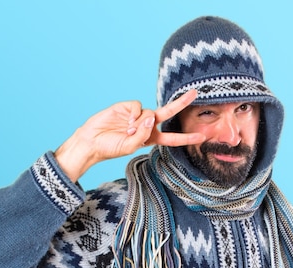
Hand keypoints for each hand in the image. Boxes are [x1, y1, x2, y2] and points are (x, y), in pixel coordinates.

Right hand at [55, 90, 204, 181]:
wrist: (90, 141)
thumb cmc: (110, 148)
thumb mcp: (129, 148)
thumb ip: (143, 136)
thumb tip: (151, 119)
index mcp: (150, 139)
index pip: (172, 138)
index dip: (187, 138)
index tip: (202, 136)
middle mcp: (146, 126)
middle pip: (168, 113)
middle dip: (181, 103)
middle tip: (195, 93)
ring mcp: (137, 115)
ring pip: (151, 112)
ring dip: (141, 123)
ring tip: (128, 131)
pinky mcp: (126, 107)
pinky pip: (138, 106)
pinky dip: (135, 114)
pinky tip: (126, 121)